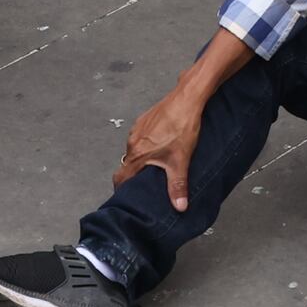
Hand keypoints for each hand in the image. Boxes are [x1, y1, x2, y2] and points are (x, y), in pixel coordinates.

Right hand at [117, 76, 217, 212]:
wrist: (186, 99)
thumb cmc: (182, 128)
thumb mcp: (181, 160)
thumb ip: (178, 185)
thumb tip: (179, 207)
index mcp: (137, 153)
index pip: (121, 177)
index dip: (122, 189)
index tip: (127, 197)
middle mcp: (132, 141)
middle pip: (127, 164)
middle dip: (134, 175)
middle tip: (146, 183)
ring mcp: (137, 128)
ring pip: (134, 149)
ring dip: (142, 159)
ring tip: (156, 166)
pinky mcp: (145, 119)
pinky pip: (141, 137)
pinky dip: (147, 145)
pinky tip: (162, 146)